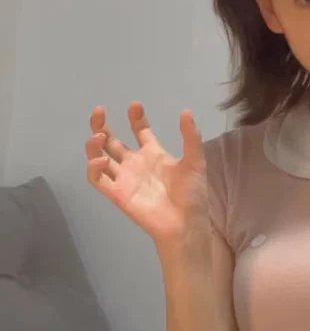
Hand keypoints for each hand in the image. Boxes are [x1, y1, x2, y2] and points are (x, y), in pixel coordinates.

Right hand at [85, 102, 209, 248]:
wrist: (186, 224)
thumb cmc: (192, 195)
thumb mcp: (195, 162)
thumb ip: (191, 138)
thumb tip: (186, 111)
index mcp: (154, 154)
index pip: (140, 131)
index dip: (136, 118)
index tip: (135, 105)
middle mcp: (135, 164)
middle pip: (112, 140)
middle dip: (102, 124)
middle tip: (100, 110)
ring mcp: (124, 178)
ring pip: (99, 156)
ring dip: (94, 144)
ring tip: (99, 135)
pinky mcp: (117, 193)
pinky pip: (97, 179)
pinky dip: (94, 167)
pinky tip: (102, 159)